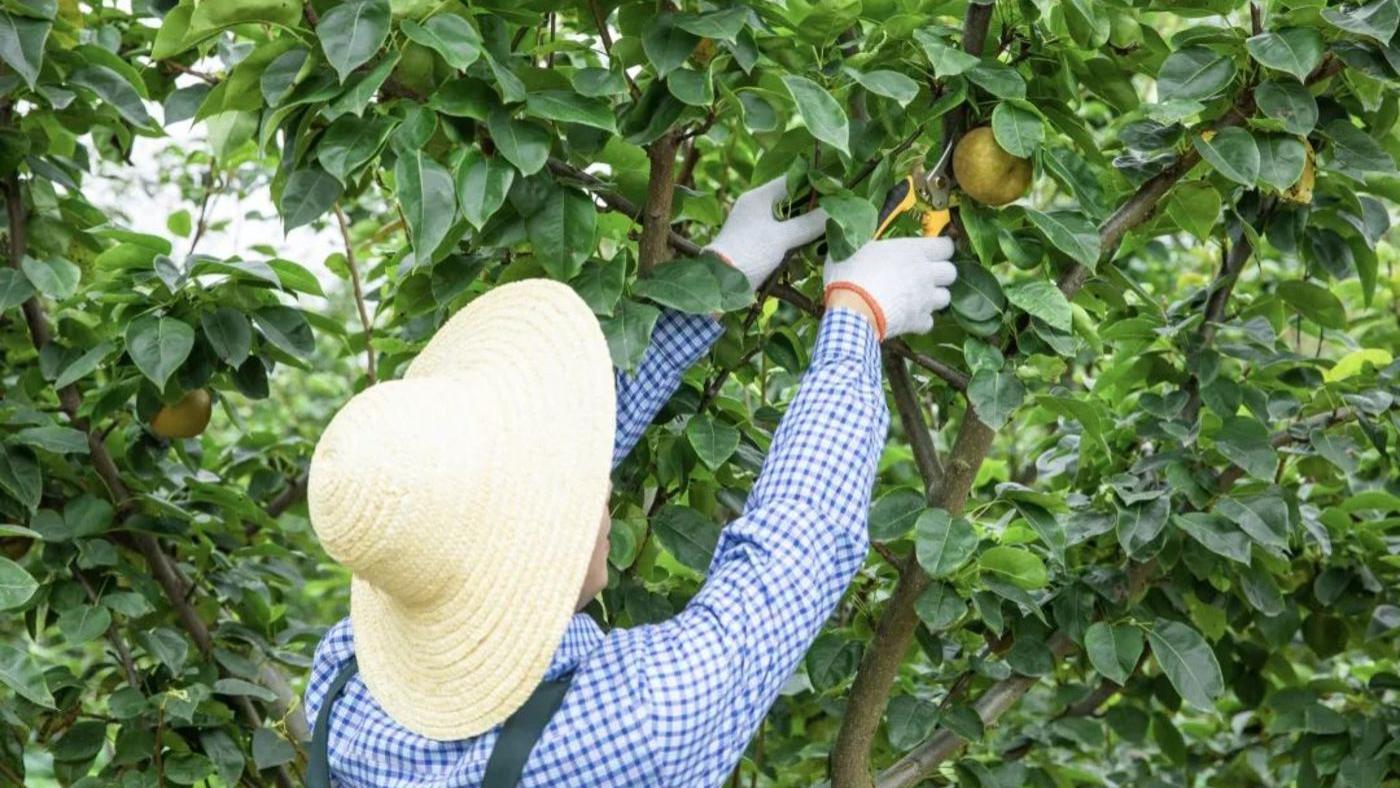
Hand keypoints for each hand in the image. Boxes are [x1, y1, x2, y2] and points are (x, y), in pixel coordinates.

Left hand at [705, 177, 828, 289]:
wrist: (720, 283)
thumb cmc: (749, 254)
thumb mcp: (782, 238)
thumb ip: (809, 223)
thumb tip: (835, 210)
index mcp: (758, 196)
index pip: (792, 179)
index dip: (815, 182)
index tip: (837, 190)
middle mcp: (754, 205)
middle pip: (790, 197)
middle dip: (812, 203)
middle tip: (836, 207)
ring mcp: (753, 223)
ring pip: (786, 215)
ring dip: (805, 220)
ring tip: (828, 223)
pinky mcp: (754, 241)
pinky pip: (780, 230)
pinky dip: (794, 233)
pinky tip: (810, 241)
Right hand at [823, 237, 957, 339]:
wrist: (851, 310)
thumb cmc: (851, 274)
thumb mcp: (855, 249)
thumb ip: (867, 244)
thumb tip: (856, 235)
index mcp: (914, 251)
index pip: (946, 246)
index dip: (942, 249)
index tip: (933, 251)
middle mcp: (926, 273)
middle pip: (951, 273)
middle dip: (941, 274)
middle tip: (925, 275)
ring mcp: (925, 299)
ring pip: (945, 298)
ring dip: (934, 297)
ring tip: (918, 298)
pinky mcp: (918, 321)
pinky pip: (929, 321)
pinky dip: (921, 321)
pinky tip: (908, 318)